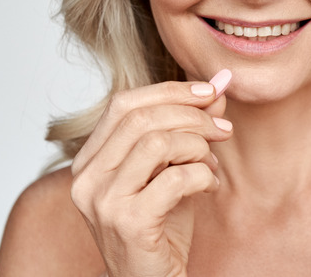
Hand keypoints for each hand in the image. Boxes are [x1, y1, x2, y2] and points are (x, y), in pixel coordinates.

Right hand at [70, 70, 232, 276]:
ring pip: (157, 143)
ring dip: (198, 146)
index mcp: (89, 160)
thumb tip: (219, 84)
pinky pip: (175, 179)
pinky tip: (210, 187)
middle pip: (141, 118)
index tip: (210, 92)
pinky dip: (203, 176)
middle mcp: (86, 178)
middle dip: (192, 116)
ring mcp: (103, 201)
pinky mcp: (128, 222)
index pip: (123, 103)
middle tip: (224, 129)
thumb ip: (189, 127)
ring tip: (212, 164)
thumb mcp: (174, 168)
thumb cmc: (161, 227)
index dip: (169, 91)